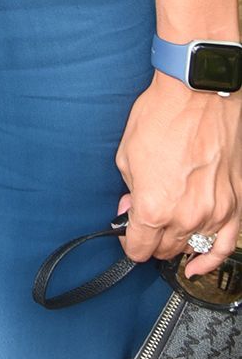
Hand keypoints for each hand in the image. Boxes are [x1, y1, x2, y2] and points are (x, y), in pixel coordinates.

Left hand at [116, 76, 241, 278]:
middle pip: (164, 249)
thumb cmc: (162, 116)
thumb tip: (131, 207)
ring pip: (191, 247)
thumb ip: (129, 190)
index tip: (127, 233)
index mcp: (154, 207)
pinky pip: (225, 245)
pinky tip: (199, 264)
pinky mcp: (234, 205)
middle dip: (150, 238)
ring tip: (167, 230)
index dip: (128, 241)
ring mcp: (213, 213)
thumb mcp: (127, 154)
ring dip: (176, 242)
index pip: (138, 247)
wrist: (199, 95)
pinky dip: (211, 259)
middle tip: (144, 219)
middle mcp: (185, 217)